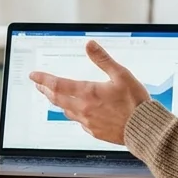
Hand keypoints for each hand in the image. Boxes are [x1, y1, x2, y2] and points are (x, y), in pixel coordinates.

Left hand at [28, 40, 149, 144]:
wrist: (144, 129)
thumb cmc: (135, 102)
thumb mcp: (121, 75)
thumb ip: (103, 59)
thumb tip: (89, 45)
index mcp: (88, 93)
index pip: (58, 84)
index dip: (43, 79)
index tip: (34, 75)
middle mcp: (83, 109)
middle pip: (57, 98)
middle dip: (46, 90)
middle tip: (39, 85)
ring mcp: (88, 122)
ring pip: (65, 110)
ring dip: (57, 101)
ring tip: (54, 96)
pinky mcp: (94, 132)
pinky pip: (78, 121)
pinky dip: (73, 113)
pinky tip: (76, 111)